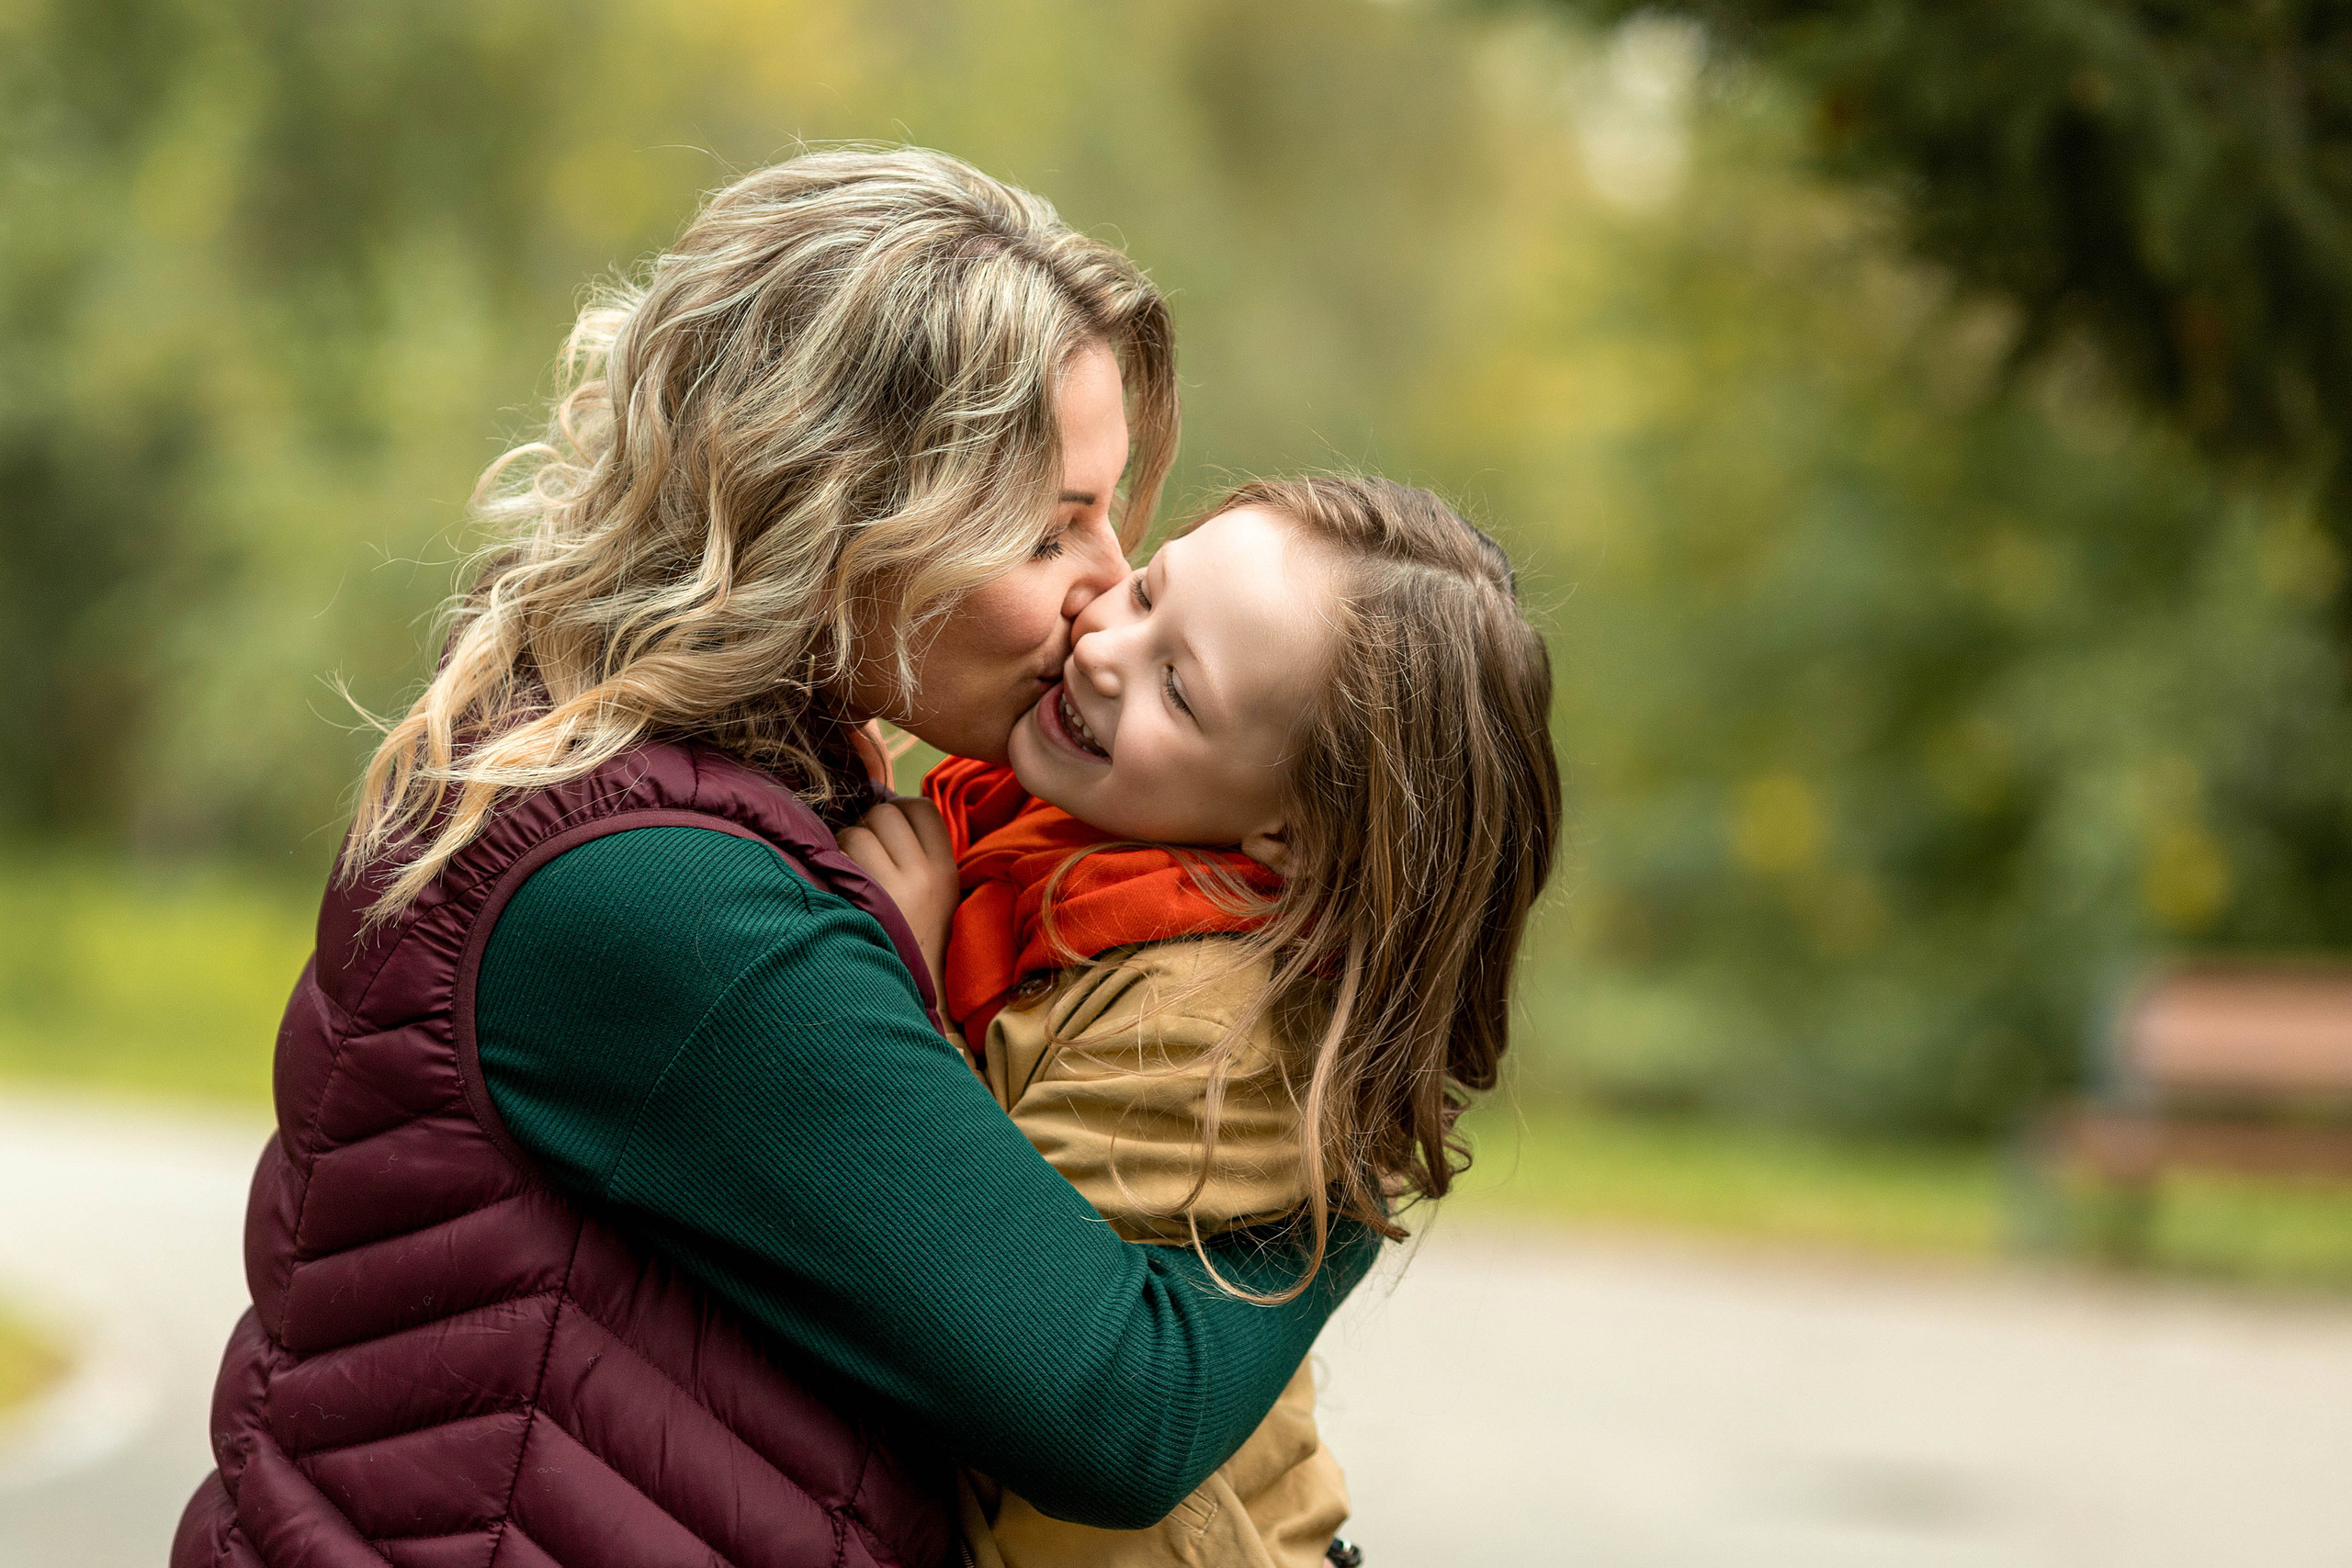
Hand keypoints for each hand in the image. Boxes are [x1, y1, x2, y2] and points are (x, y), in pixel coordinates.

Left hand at [838, 799, 956, 1002]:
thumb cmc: (920, 943)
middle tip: (863, 849)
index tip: (886, 826)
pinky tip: (837, 886)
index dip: (899, 807)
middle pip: (887, 813)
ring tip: (848, 870)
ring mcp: (893, 889)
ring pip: (858, 832)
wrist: (919, 1000)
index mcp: (947, 869)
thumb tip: (881, 809)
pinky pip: (838, 859)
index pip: (923, 808)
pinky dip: (831, 865)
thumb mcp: (939, 895)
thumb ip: (920, 855)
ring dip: (844, 843)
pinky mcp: (863, 904)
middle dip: (867, 823)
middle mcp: (924, 875)